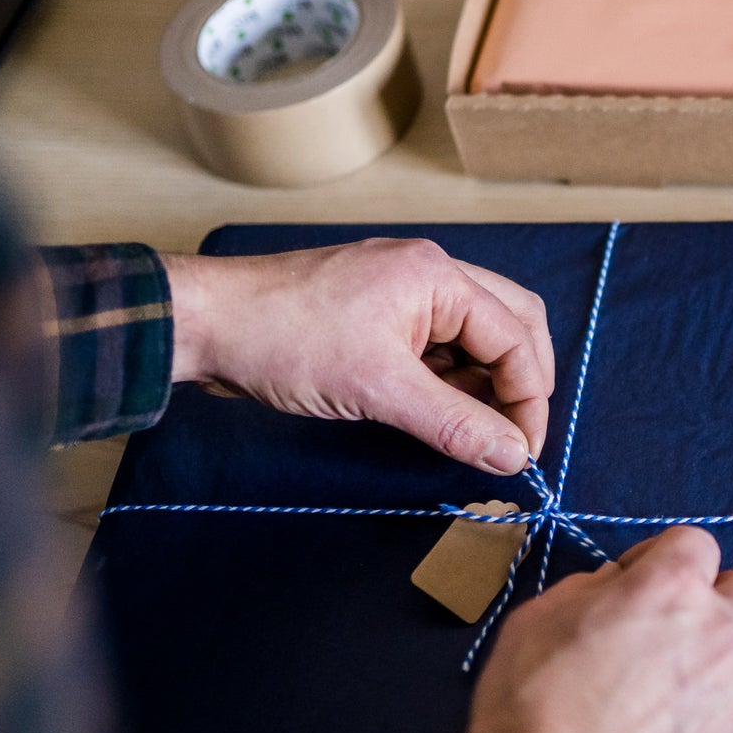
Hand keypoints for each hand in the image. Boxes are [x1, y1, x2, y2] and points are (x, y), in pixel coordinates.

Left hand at [163, 241, 553, 474]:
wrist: (204, 324)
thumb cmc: (283, 339)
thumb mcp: (378, 389)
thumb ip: (454, 423)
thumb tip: (512, 457)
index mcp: (439, 277)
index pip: (515, 337)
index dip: (529, 400)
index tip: (523, 453)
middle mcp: (429, 275)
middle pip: (510, 323)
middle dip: (521, 382)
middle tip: (514, 437)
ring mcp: (402, 292)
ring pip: (475, 336)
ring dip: (484, 383)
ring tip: (472, 431)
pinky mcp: (378, 314)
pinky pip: (438, 344)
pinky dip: (449, 380)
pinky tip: (437, 412)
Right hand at [448, 527, 732, 732]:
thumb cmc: (531, 709)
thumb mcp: (540, 618)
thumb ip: (594, 588)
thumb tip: (619, 586)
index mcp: (671, 588)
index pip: (697, 542)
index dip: (662, 558)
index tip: (639, 583)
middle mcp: (720, 631)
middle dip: (717, 599)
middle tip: (673, 628)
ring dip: (717, 661)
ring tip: (663, 696)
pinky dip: (712, 717)